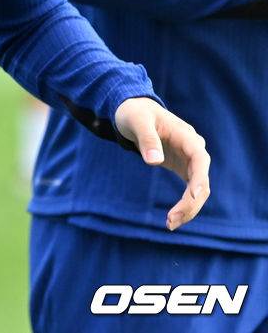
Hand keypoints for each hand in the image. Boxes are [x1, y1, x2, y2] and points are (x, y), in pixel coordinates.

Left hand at [114, 97, 209, 229]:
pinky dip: (184, 205)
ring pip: (198, 190)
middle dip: (191, 203)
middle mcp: (193, 150)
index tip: (192, 196)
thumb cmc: (135, 112)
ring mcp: (189, 161)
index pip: (200, 158)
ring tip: (170, 224)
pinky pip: (190, 191)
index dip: (199, 178)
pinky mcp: (183, 168)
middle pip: (201, 180)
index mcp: (186, 136)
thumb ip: (146, 138)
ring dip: (188, 209)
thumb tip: (154, 161)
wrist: (133, 110)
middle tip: (171, 220)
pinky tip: (172, 219)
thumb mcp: (137, 121)